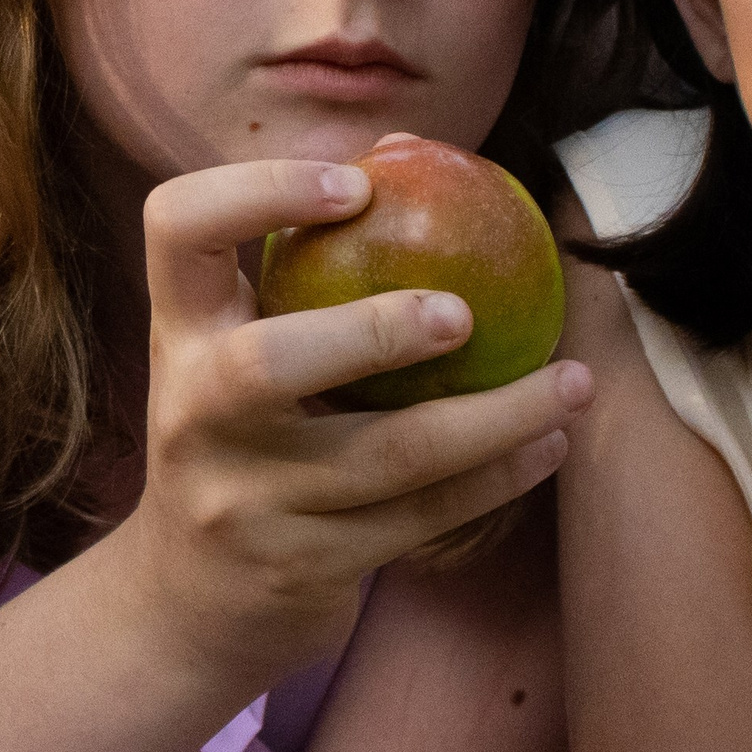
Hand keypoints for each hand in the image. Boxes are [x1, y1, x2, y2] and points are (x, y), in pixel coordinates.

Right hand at [112, 156, 591, 693]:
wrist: (188, 602)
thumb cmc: (242, 436)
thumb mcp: (236, 349)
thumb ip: (300, 264)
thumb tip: (407, 148)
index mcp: (178, 331)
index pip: (177, 229)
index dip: (255, 191)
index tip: (353, 182)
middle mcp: (193, 412)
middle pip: (266, 364)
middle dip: (372, 332)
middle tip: (465, 313)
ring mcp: (245, 500)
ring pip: (383, 458)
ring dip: (495, 419)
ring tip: (573, 383)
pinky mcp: (302, 567)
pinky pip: (419, 518)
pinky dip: (496, 479)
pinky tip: (550, 444)